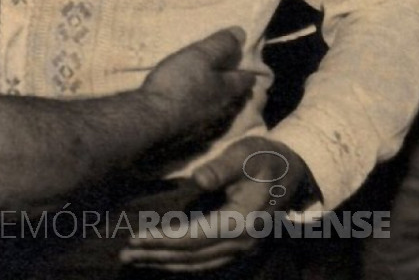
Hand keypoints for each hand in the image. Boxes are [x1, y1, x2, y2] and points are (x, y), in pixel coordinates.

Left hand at [121, 136, 312, 271]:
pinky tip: (164, 260)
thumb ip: (221, 168)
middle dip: (156, 255)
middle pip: (191, 255)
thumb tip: (197, 179)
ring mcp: (242, 248)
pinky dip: (183, 263)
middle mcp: (241, 242)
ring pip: (198, 263)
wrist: (293, 170)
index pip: (193, 237)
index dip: (163, 239)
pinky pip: (206, 261)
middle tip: (125, 255)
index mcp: (240, 221)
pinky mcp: (239, 247)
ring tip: (136, 261)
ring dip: (166, 263)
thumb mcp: (243, 154)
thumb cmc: (264, 158)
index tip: (135, 237)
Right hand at [140, 28, 254, 157]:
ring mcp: (206, 125)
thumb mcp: (198, 56)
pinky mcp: (190, 135)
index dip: (248, 75)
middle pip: (235, 100)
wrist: (152, 120)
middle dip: (238, 92)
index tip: (253, 74)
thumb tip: (242, 33)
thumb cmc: (177, 84)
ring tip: (221, 100)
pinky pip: (204, 123)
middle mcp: (221, 109)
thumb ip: (219, 45)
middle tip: (240, 87)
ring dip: (223, 106)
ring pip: (221, 113)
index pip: (243, 81)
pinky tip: (198, 116)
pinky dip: (205, 117)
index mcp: (226, 89)